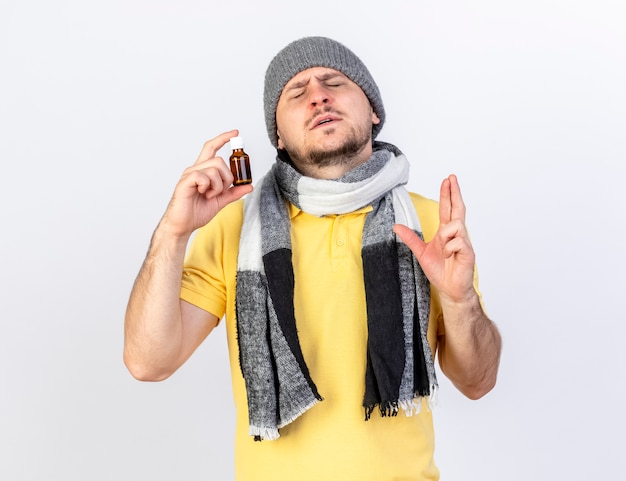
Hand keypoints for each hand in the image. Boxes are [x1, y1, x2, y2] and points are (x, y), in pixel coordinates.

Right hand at [160, 130, 253, 237]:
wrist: (182, 226)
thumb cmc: (196, 212)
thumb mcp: (220, 201)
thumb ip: (233, 192)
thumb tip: (248, 186)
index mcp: (203, 171)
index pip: (212, 148)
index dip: (223, 138)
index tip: (235, 133)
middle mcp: (195, 169)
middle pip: (219, 160)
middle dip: (227, 177)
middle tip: (221, 191)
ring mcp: (189, 175)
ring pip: (214, 169)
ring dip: (218, 185)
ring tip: (210, 195)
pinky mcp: (185, 182)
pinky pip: (203, 176)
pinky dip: (208, 187)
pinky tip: (203, 194)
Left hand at [394, 174, 475, 304]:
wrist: (449, 288)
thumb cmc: (440, 270)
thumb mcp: (421, 252)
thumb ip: (410, 238)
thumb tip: (396, 226)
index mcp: (446, 232)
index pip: (447, 209)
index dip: (447, 195)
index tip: (447, 180)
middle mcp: (456, 234)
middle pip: (458, 208)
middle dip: (454, 192)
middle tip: (452, 177)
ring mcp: (464, 242)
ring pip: (455, 225)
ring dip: (446, 235)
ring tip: (444, 249)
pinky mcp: (468, 252)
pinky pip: (458, 242)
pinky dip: (450, 249)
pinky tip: (450, 257)